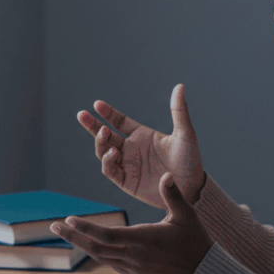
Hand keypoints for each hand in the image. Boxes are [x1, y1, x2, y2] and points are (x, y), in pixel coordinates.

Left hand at [50, 173, 212, 273]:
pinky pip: (111, 264)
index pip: (107, 235)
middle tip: (53, 226)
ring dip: (81, 245)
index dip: (85, 228)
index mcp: (144, 240)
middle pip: (95, 248)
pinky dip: (98, 253)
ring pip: (100, 257)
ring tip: (66, 233)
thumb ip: (173, 194)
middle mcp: (135, 256)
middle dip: (73, 237)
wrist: (203, 271)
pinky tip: (89, 245)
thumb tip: (167, 174)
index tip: (68, 219)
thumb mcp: (186, 214)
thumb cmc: (195, 239)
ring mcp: (134, 269)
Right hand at [77, 84, 204, 208]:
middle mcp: (131, 149)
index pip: (118, 121)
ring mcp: (127, 165)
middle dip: (92, 125)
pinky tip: (113, 153)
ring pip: (104, 152)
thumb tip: (180, 86)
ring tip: (104, 133)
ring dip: (101, 142)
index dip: (107, 113)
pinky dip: (107, 162)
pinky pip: (110, 171)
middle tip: (82, 115)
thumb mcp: (184, 134)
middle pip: (105, 135)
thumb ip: (179, 111)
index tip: (97, 104)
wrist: (192, 188)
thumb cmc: (190, 160)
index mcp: (141, 135)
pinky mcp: (127, 182)